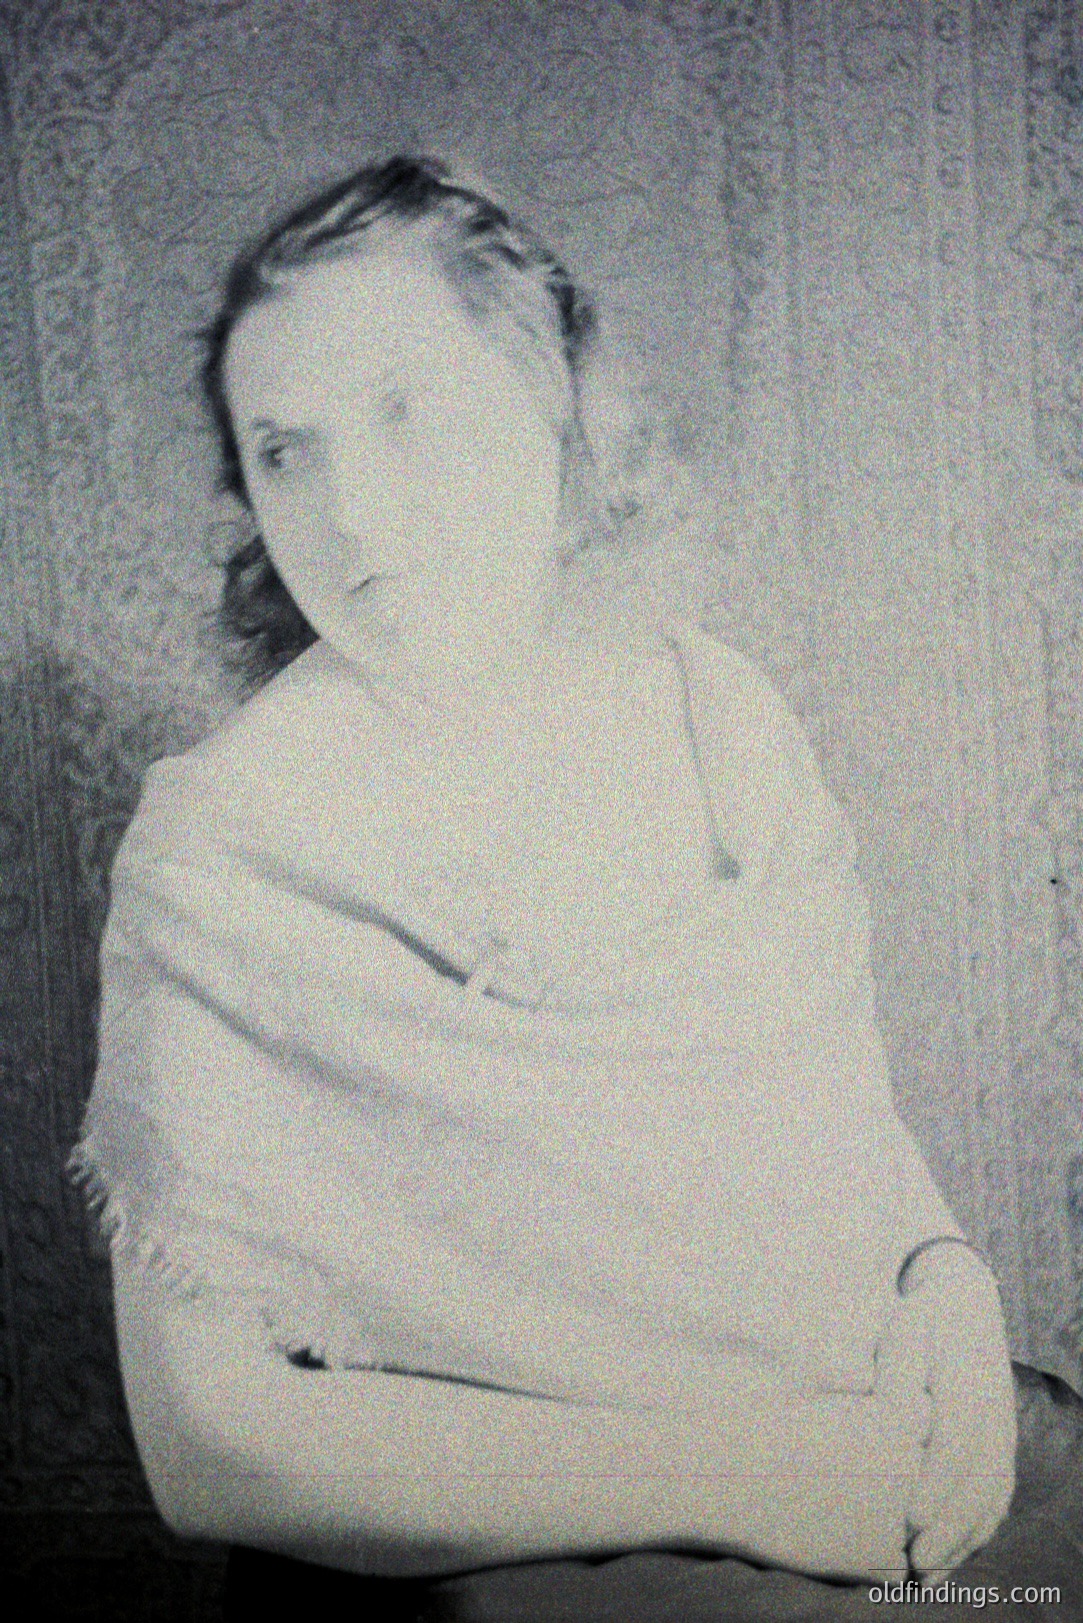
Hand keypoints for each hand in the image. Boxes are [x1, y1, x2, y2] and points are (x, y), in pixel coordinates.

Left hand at [875, 1242, 1016, 1577]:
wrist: (965, 1306)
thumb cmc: (919, 1322)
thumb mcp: (902, 1330)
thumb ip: (896, 1372)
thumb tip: (890, 1415)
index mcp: (966, 1377)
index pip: (957, 1438)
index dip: (938, 1482)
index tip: (912, 1518)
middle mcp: (992, 1410)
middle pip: (980, 1478)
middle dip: (951, 1526)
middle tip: (915, 1561)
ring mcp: (1002, 1430)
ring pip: (993, 1495)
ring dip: (964, 1539)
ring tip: (927, 1575)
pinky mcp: (1001, 1446)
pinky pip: (997, 1496)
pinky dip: (976, 1532)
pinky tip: (948, 1559)